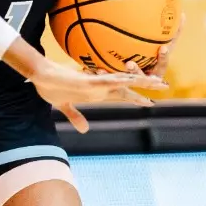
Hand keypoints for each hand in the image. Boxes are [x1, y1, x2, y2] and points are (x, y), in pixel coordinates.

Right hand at [29, 56, 163, 132]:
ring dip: (140, 81)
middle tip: (164, 86)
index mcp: (96, 92)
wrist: (40, 76)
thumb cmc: (51, 87)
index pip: (121, 94)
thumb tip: (85, 130)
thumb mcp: (65, 107)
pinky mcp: (88, 82)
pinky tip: (132, 80)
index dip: (136, 97)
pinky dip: (120, 80)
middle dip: (146, 87)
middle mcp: (100, 86)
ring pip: (123, 81)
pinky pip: (108, 81)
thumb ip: (76, 117)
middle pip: (128, 87)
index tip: (150, 101)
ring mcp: (95, 84)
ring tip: (157, 81)